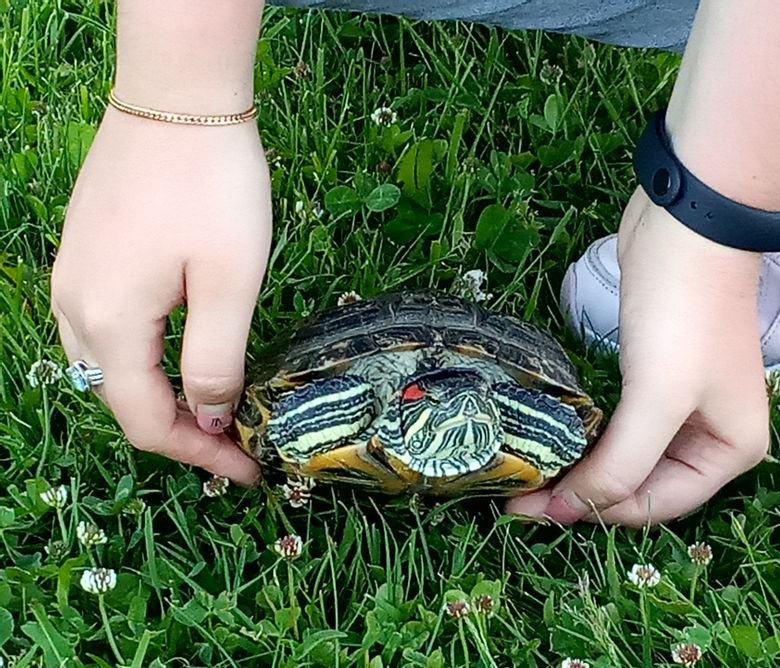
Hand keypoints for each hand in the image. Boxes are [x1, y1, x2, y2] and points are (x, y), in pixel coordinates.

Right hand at [51, 107, 270, 484]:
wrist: (178, 96)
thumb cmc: (212, 186)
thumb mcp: (229, 282)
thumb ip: (216, 359)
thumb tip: (211, 416)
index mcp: (108, 323)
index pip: (146, 422)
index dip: (199, 455)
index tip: (248, 468)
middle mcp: (75, 306)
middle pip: (121, 398)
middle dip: (180, 428)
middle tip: (237, 438)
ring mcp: (74, 276)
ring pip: (111, 366)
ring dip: (161, 394)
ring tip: (215, 405)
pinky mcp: (87, 252)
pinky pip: (108, 327)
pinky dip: (146, 356)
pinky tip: (183, 352)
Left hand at [507, 187, 769, 525]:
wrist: (687, 226)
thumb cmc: (682, 317)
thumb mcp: (658, 399)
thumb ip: (620, 464)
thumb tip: (570, 510)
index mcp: (729, 453)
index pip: (654, 505)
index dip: (594, 512)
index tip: (529, 509)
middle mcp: (711, 437)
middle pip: (640, 486)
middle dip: (584, 494)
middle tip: (519, 494)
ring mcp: (683, 405)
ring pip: (626, 457)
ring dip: (582, 467)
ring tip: (528, 475)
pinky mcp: (654, 376)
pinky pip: (619, 424)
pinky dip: (589, 436)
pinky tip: (555, 439)